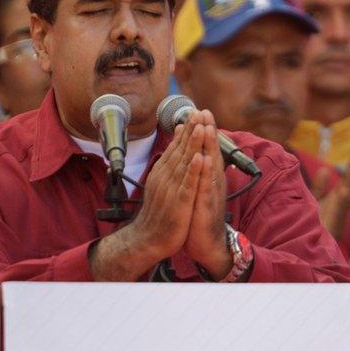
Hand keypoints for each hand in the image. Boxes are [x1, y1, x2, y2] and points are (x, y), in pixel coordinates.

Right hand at [90, 118, 204, 280]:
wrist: (148, 239)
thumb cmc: (159, 213)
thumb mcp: (163, 185)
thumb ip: (169, 165)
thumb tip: (175, 146)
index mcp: (163, 172)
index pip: (176, 147)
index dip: (186, 129)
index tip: (194, 111)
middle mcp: (166, 177)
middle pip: (180, 150)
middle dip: (191, 130)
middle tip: (198, 111)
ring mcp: (172, 189)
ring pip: (184, 163)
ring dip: (192, 145)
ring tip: (200, 127)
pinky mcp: (179, 203)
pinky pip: (187, 185)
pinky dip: (193, 172)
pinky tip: (199, 159)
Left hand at [183, 109, 231, 278]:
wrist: (206, 244)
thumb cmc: (200, 217)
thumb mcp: (199, 190)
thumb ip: (199, 171)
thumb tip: (197, 152)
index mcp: (209, 178)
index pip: (207, 150)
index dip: (204, 131)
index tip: (200, 111)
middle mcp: (212, 183)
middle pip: (211, 153)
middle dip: (208, 131)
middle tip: (205, 111)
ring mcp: (210, 194)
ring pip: (211, 166)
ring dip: (209, 147)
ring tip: (207, 128)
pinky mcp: (206, 207)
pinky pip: (206, 188)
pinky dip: (205, 174)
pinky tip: (204, 161)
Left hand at [311, 157, 349, 239]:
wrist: (300, 250)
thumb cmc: (307, 225)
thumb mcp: (314, 202)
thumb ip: (320, 188)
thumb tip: (325, 169)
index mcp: (334, 205)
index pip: (345, 186)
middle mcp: (336, 213)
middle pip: (347, 193)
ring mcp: (333, 222)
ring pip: (344, 204)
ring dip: (349, 188)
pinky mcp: (328, 231)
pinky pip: (335, 218)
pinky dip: (341, 205)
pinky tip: (344, 193)